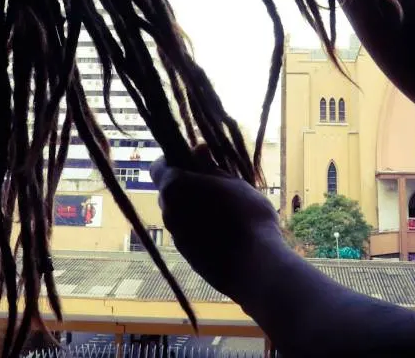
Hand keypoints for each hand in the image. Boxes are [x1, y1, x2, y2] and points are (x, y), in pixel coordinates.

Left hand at [150, 155, 286, 303]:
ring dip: (194, 208)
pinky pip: (188, 233)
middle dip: (187, 186)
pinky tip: (225, 232)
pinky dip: (200, 229)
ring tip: (225, 211)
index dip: (174, 161)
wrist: (256, 266)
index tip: (196, 161)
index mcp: (174, 187)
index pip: (158, 167)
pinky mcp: (186, 256)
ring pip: (179, 214)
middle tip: (216, 186)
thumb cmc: (247, 216)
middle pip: (170, 191)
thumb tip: (198, 148)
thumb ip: (210, 166)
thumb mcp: (232, 183)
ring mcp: (175, 236)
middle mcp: (167, 211)